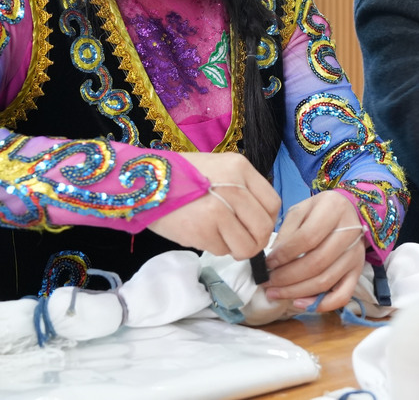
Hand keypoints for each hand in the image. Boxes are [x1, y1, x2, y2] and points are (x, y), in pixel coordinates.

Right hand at [147, 152, 280, 258]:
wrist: (145, 182)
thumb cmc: (183, 176)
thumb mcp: (219, 169)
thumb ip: (242, 190)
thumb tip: (260, 221)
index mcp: (240, 168)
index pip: (273, 203)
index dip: (268, 221)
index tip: (257, 227)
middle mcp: (234, 187)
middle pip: (264, 228)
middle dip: (256, 242)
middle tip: (242, 243)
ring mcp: (219, 210)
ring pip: (247, 245)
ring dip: (236, 249)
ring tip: (220, 238)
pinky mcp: (202, 230)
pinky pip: (222, 250)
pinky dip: (215, 248)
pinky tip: (201, 234)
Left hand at [263, 190, 365, 312]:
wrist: (349, 213)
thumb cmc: (320, 211)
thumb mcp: (301, 210)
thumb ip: (287, 232)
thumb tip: (272, 259)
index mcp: (334, 209)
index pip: (307, 238)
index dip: (284, 254)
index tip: (267, 263)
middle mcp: (350, 232)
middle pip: (316, 263)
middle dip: (287, 277)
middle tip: (267, 282)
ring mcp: (356, 255)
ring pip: (326, 281)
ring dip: (296, 292)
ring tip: (275, 293)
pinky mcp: (358, 272)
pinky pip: (342, 296)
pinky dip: (320, 304)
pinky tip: (299, 303)